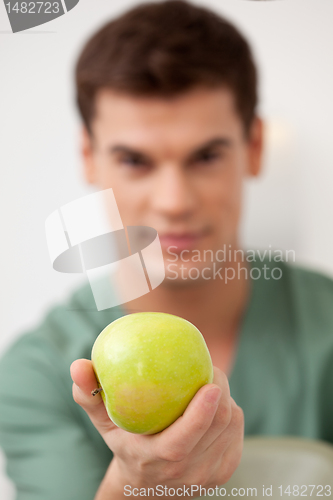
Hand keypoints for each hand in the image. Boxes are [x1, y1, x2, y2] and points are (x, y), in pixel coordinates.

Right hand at [70, 359, 243, 498]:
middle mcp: (188, 472)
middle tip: (208, 367)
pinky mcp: (225, 470)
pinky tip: (216, 403)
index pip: (184, 439)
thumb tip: (77, 364)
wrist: (146, 487)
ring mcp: (210, 474)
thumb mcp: (103, 423)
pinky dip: (230, 411)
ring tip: (209, 382)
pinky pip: (237, 432)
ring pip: (232, 425)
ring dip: (226, 397)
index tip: (210, 382)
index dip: (202, 411)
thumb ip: (89, 395)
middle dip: (220, 390)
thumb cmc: (124, 443)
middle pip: (218, 426)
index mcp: (158, 459)